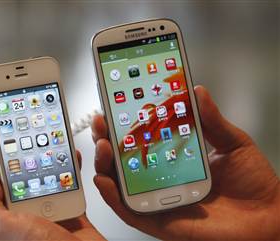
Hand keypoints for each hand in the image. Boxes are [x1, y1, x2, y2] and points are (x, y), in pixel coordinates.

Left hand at [0, 134, 103, 240]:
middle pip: (15, 174)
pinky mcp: (68, 209)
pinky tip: (72, 160)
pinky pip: (68, 183)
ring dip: (49, 158)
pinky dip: (71, 170)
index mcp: (0, 217)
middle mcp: (21, 213)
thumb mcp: (3, 229)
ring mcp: (45, 210)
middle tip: (27, 134)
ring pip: (43, 175)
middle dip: (21, 152)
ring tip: (52, 143)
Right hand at [91, 85, 279, 240]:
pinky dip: (111, 196)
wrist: (268, 217)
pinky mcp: (158, 220)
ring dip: (104, 163)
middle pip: (124, 159)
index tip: (114, 104)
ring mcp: (157, 198)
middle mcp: (161, 177)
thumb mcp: (231, 142)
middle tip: (102, 121)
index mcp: (174, 157)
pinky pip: (127, 211)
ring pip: (119, 183)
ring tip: (102, 145)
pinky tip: (104, 179)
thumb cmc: (252, 182)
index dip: (125, 123)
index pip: (143, 138)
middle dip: (107, 139)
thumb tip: (196, 90)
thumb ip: (211, 119)